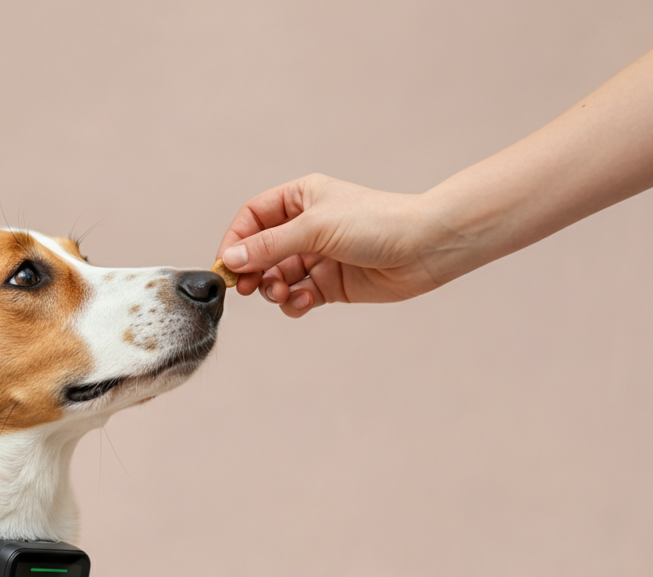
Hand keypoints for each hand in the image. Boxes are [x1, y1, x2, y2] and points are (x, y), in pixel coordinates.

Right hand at [217, 174, 466, 317]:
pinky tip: (304, 301)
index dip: (237, 240)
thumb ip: (269, 246)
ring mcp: (319, 256)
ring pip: (278, 277)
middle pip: (261, 251)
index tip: (227, 265)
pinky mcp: (331, 284)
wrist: (424, 248)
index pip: (253, 218)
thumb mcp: (315, 228)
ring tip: (283, 293)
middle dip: (253, 271)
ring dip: (274, 289)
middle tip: (247, 288)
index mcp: (301, 199)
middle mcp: (307, 227)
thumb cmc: (377, 223)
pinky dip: (295, 302)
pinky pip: (299, 296)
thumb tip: (232, 260)